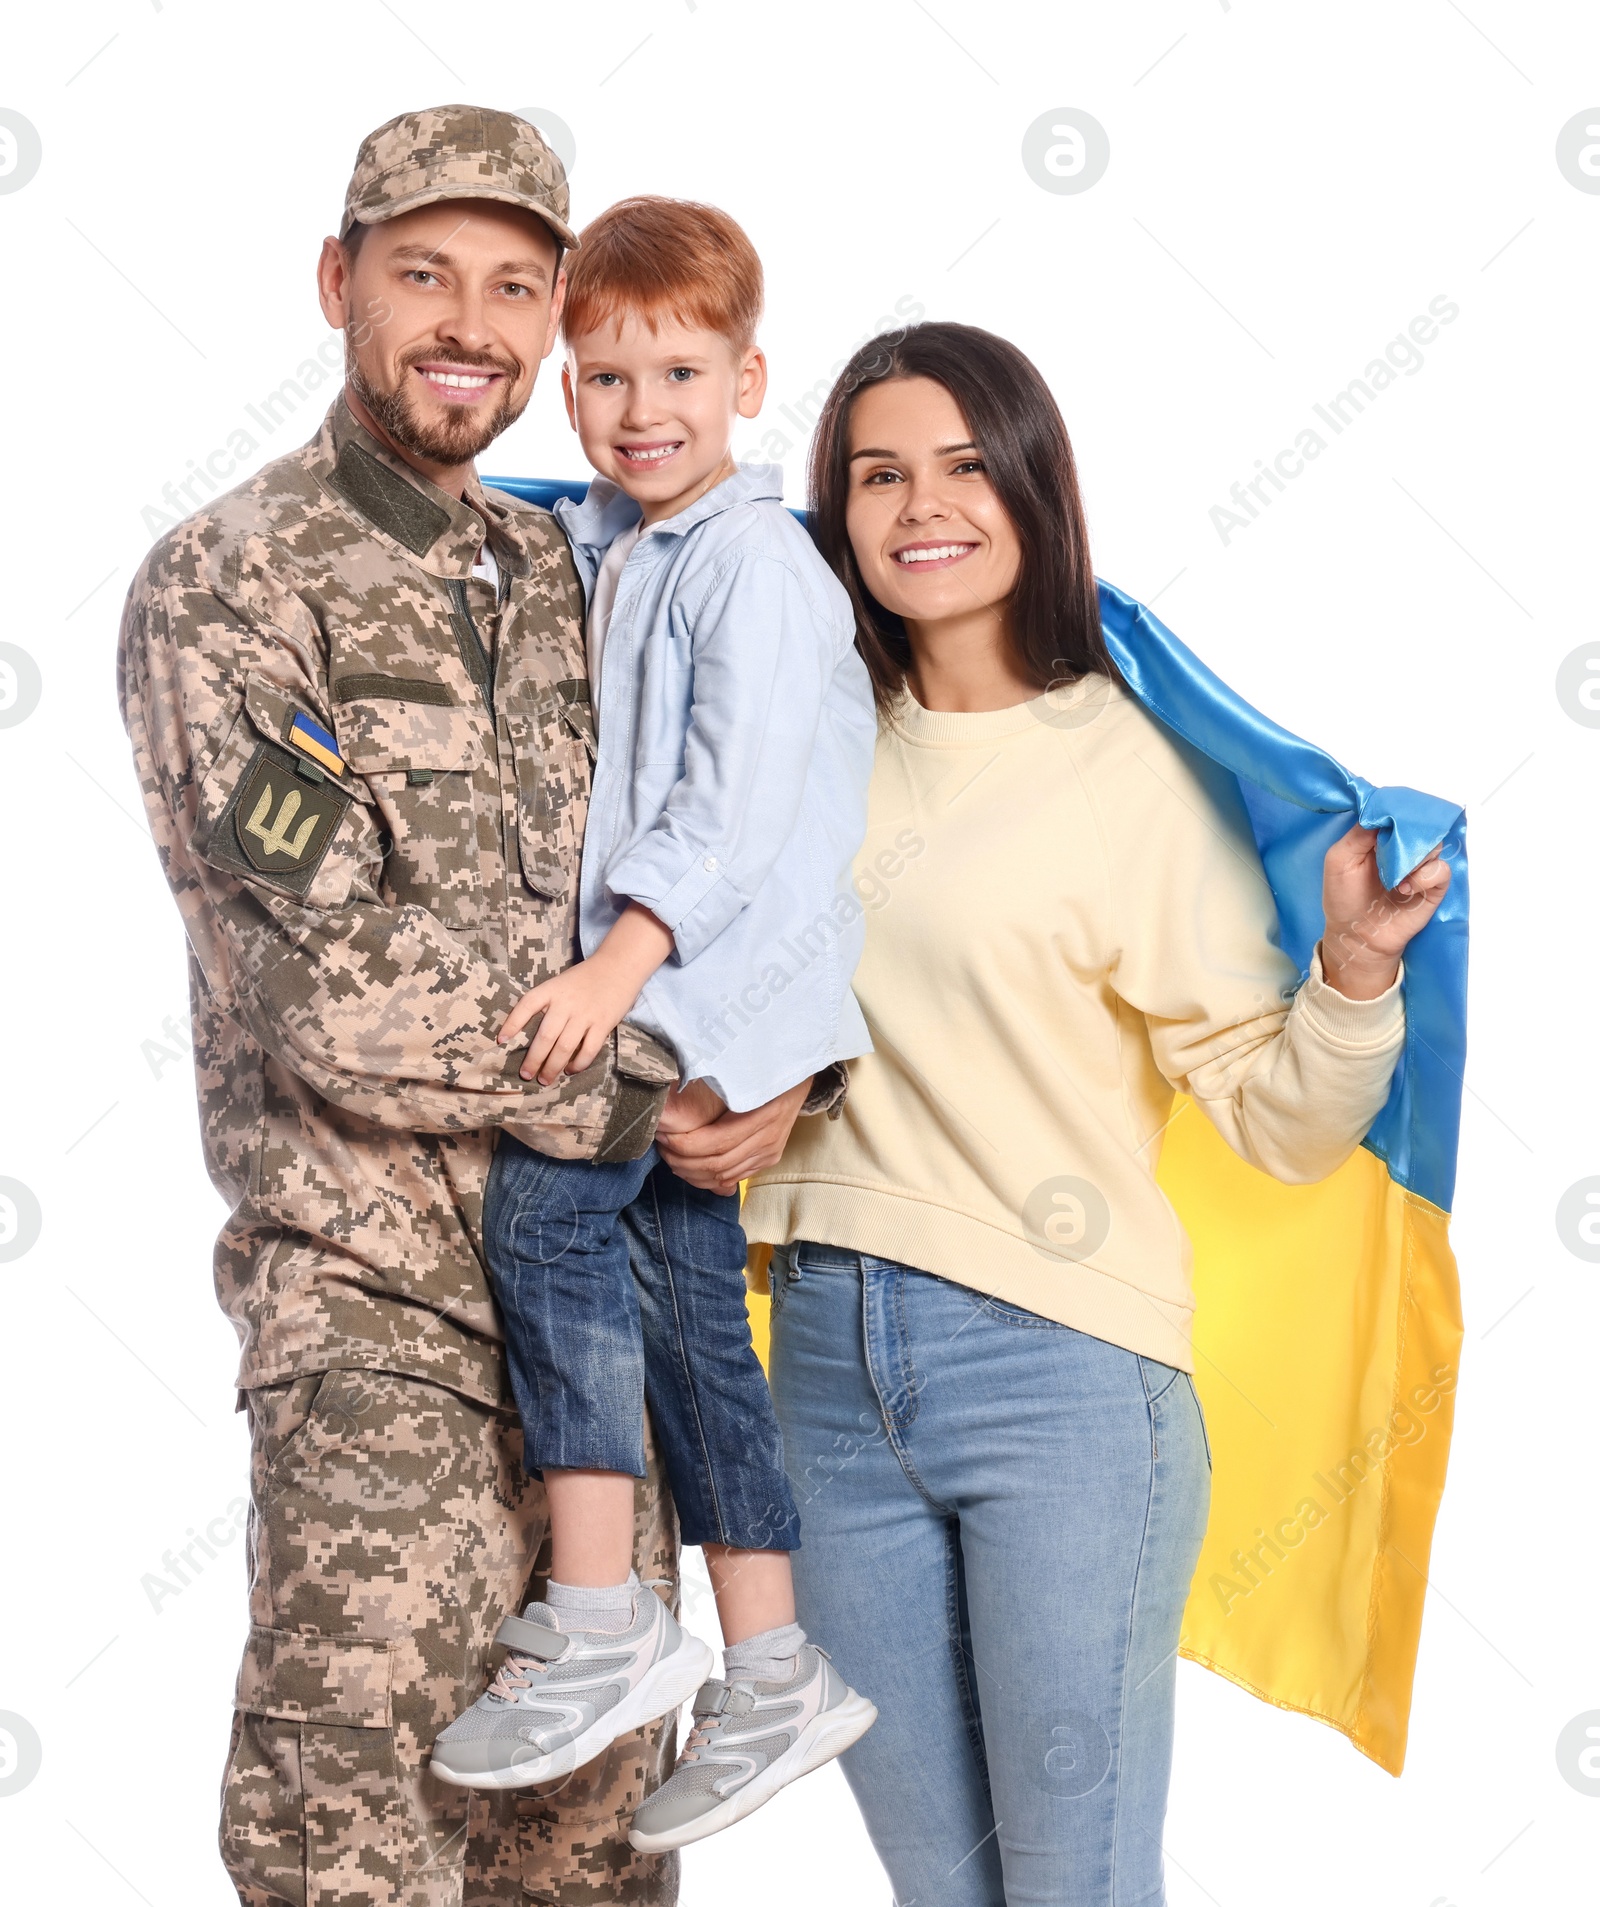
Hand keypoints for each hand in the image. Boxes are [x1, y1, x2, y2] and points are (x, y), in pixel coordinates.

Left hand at [500, 958, 639, 1084]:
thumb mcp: (560, 983)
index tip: (501, 1040)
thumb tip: (528, 1032)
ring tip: (545, 1079)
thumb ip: (547, 1003)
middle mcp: (566, 1003)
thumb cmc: (585, 978)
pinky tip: (570, 1070)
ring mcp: (585, 1014)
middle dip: (533, 1060)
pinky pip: (589, 1050)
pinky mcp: (603, 1024)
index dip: (512, 1023)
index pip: (527, 1005)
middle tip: (526, 1075)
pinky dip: (578, 1064)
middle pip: (545, 1036)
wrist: (618, 966)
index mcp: (552, 989)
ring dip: (553, 1067)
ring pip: (565, 1047)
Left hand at [655, 1077, 812, 1194]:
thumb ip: (717, 1083)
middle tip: (661, 1147)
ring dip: (691, 1172)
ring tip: (671, 1157)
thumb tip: (675, 1089)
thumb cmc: (768, 1067)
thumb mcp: (746, 1069)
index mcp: (764, 1115)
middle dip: (682, 1159)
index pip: (717, 1142)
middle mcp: (769, 1139)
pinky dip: (708, 1179)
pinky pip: (734, 1178)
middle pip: (717, 1163)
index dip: (685, 1144)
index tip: (664, 1134)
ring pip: (723, 1176)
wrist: (801, 1076)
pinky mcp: (769, 1159)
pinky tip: (690, 1168)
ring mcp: (770, 1152)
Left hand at [1318, 824, 1451, 1000]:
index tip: (1390, 815)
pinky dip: (1424, 876)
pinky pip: (1441, 870)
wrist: (1357, 936)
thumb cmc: (1343, 898)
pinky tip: (1405, 888)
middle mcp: (1403, 847)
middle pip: (1419, 825)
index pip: (1396, 812)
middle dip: (1407, 833)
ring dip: (1414, 856)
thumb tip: (1382, 813)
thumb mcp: (1339, 860)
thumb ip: (1358, 834)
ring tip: (1394, 876)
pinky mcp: (1433, 886)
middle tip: (1391, 849)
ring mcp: (1420, 866)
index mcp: (1380, 836)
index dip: (1395, 811)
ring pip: (1434, 844)